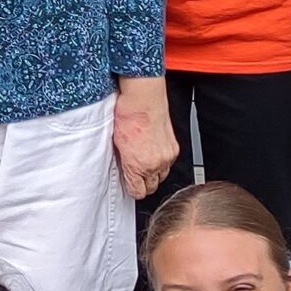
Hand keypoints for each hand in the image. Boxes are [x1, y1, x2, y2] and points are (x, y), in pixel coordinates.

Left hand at [111, 75, 178, 198]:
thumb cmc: (128, 115)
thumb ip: (123, 162)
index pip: (138, 192)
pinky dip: (162, 160)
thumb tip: (124, 170)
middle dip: (144, 182)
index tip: (129, 184)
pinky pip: (169, 163)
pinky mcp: (174, 148)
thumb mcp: (116, 143)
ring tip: (144, 159)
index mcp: (138, 165)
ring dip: (154, 172)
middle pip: (152, 187)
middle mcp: (156, 164)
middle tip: (135, 172)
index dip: (133, 188)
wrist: (143, 98)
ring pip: (162, 175)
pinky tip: (153, 150)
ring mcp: (167, 156)